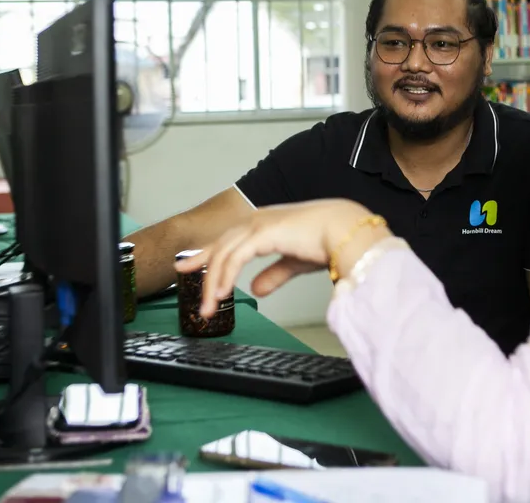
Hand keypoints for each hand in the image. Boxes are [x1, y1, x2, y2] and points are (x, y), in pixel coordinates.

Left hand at [174, 199, 388, 317]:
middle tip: (183, 279)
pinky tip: (223, 293)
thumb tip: (256, 289)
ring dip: (213, 281)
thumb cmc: (328, 241)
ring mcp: (259, 225)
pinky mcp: (264, 233)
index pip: (227, 240)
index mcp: (264, 224)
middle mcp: (257, 221)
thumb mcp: (294, 262)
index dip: (207, 254)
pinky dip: (226, 275)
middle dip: (201, 265)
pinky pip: (236, 257)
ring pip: (224, 254)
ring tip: (208, 307)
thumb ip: (275, 274)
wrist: (346, 230)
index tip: (189, 266)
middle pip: (220, 246)